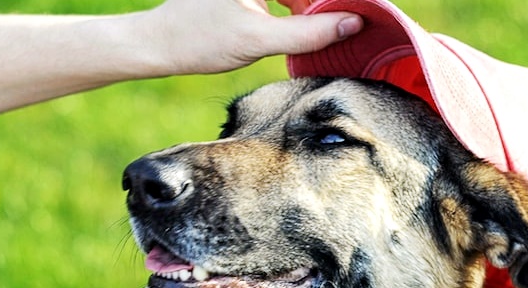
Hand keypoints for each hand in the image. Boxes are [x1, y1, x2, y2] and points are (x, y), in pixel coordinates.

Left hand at [139, 0, 361, 74]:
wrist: (160, 44)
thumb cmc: (200, 39)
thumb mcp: (259, 39)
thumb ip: (309, 32)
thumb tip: (353, 24)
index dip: (344, 1)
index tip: (367, 12)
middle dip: (332, 5)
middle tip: (358, 22)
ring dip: (317, 6)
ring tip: (344, 25)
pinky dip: (301, 7)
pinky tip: (316, 25)